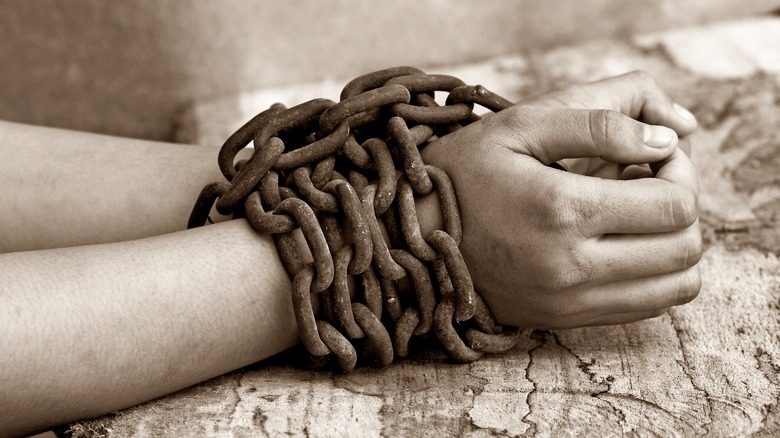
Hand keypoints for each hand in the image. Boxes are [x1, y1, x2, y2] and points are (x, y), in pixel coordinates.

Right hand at [419, 72, 701, 328]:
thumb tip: (669, 136)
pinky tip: (618, 242)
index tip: (653, 152)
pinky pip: (645, 307)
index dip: (680, 170)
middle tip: (648, 179)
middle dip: (682, 205)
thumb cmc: (461, 175)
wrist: (409, 239)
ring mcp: (569, 301)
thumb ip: (600, 122)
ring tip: (635, 214)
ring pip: (676, 285)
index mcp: (562, 210)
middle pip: (684, 247)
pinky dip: (653, 274)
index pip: (675, 205)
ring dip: (673, 244)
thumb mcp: (521, 125)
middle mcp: (571, 266)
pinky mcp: (563, 319)